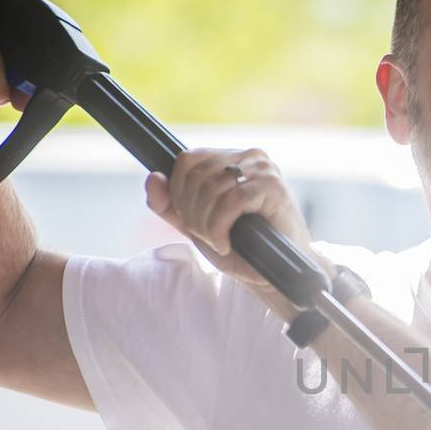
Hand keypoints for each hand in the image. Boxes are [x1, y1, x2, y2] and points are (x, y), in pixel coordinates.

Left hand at [144, 148, 327, 318]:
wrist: (277, 272)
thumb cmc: (243, 247)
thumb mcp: (196, 225)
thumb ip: (169, 204)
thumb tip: (153, 178)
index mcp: (232, 158)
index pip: (187, 160)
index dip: (179, 194)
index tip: (193, 223)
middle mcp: (249, 157)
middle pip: (197, 176)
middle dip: (193, 214)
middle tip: (208, 238)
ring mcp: (263, 169)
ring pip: (212, 189)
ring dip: (206, 224)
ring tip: (219, 242)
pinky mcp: (273, 187)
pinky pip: (231, 201)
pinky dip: (220, 227)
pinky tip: (227, 243)